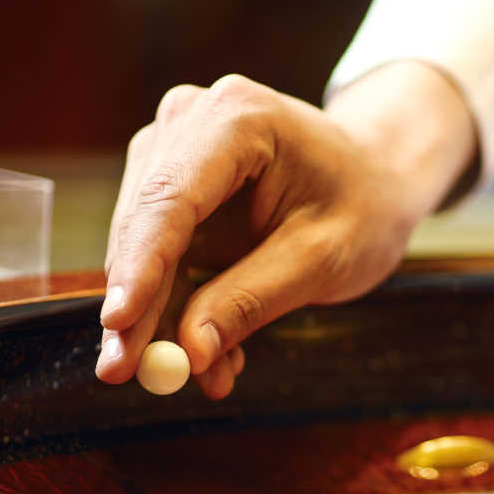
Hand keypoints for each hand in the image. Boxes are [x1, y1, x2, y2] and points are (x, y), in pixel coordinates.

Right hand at [96, 65, 474, 398]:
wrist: (376, 177)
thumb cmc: (364, 206)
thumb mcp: (322, 259)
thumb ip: (252, 300)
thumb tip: (190, 352)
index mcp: (238, 119)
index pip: (171, 200)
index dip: (140, 266)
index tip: (117, 324)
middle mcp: (191, 121)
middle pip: (144, 225)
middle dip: (135, 307)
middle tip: (122, 374)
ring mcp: (174, 149)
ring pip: (142, 247)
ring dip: (160, 318)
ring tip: (206, 375)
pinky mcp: (171, 186)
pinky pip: (160, 256)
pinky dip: (179, 307)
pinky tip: (212, 353)